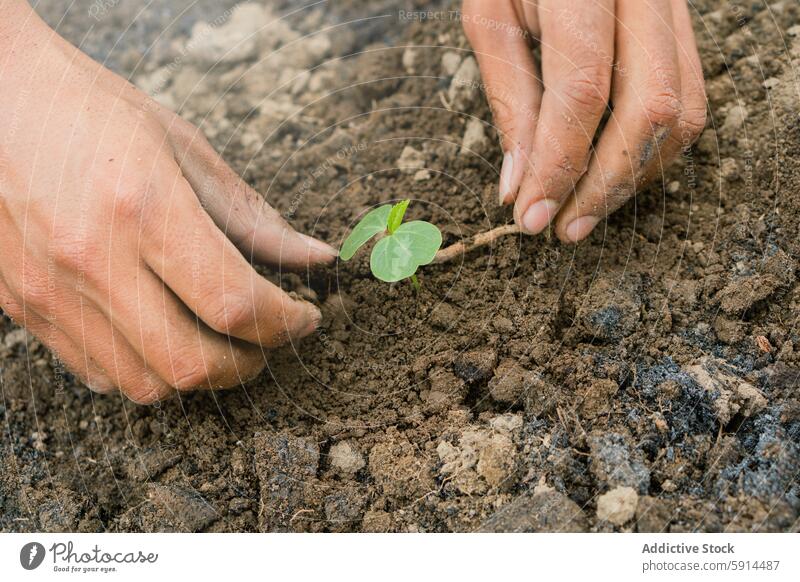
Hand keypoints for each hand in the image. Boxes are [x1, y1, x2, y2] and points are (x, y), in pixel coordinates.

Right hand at [0, 4, 334, 402]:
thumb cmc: (90, 110)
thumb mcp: (183, 147)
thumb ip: (252, 216)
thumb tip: (315, 259)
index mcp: (143, 207)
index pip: (234, 302)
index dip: (286, 323)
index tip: (306, 317)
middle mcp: (93, 259)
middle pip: (192, 362)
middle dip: (249, 364)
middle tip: (270, 340)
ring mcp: (50, 290)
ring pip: (145, 384)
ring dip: (200, 375)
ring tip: (222, 340)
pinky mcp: (24, 307)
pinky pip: (98, 374)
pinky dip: (147, 371)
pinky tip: (166, 336)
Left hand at [462, 0, 706, 241]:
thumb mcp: (490, 18)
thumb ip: (508, 98)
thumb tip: (520, 185)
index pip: (583, 90)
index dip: (558, 163)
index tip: (532, 216)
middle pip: (647, 109)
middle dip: (602, 185)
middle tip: (562, 229)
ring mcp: (674, 9)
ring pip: (680, 112)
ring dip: (632, 177)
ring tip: (584, 211)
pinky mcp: (683, 29)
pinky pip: (690, 99)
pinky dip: (653, 152)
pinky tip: (613, 175)